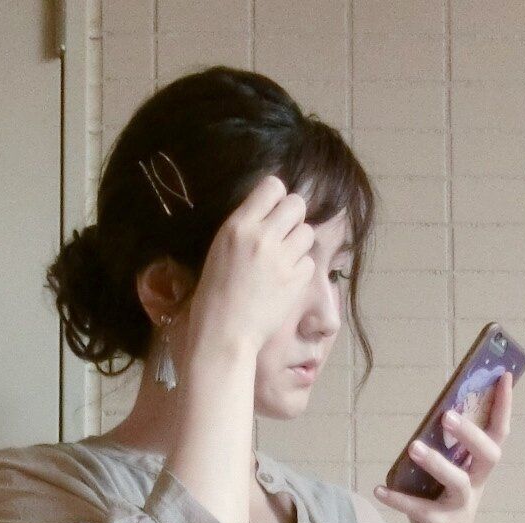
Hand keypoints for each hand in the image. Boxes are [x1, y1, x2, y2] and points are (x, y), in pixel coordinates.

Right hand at [186, 174, 316, 359]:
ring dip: (299, 244)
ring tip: (285, 261)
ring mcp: (281, 259)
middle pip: (297, 203)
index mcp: (238, 225)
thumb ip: (245, 228)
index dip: (277, 199)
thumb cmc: (214, 297)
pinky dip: (301, 270)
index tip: (272, 214)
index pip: (273, 186)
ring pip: (307, 232)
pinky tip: (286, 282)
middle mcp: (262, 236)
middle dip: (293, 218)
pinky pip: (310, 262)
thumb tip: (269, 213)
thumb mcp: (220, 250)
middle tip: (283, 236)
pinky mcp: (296, 281)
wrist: (223, 335)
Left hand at [373, 367, 513, 522]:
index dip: (504, 406)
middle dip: (470, 433)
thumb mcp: (449, 479)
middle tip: (447, 415)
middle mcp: (476, 486)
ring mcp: (461, 508)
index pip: (498, 433)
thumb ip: (446, 453)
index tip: (504, 376)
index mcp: (479, 471)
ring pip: (457, 481)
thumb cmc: (444, 509)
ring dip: (436, 462)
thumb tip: (432, 416)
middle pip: (487, 455)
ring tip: (413, 447)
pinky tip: (379, 490)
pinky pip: (420, 510)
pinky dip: (398, 499)